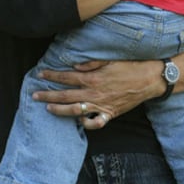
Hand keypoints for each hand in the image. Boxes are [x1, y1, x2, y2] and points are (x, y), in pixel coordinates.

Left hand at [32, 59, 164, 129]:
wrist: (149, 80)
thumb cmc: (129, 67)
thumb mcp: (109, 60)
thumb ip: (90, 64)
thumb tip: (74, 66)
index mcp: (93, 78)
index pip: (66, 77)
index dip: (52, 76)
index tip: (40, 75)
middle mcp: (94, 93)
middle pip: (66, 96)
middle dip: (48, 96)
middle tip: (34, 95)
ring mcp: (101, 105)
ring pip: (75, 111)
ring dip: (60, 110)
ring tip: (48, 109)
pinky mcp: (110, 114)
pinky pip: (95, 123)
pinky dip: (86, 124)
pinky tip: (78, 122)